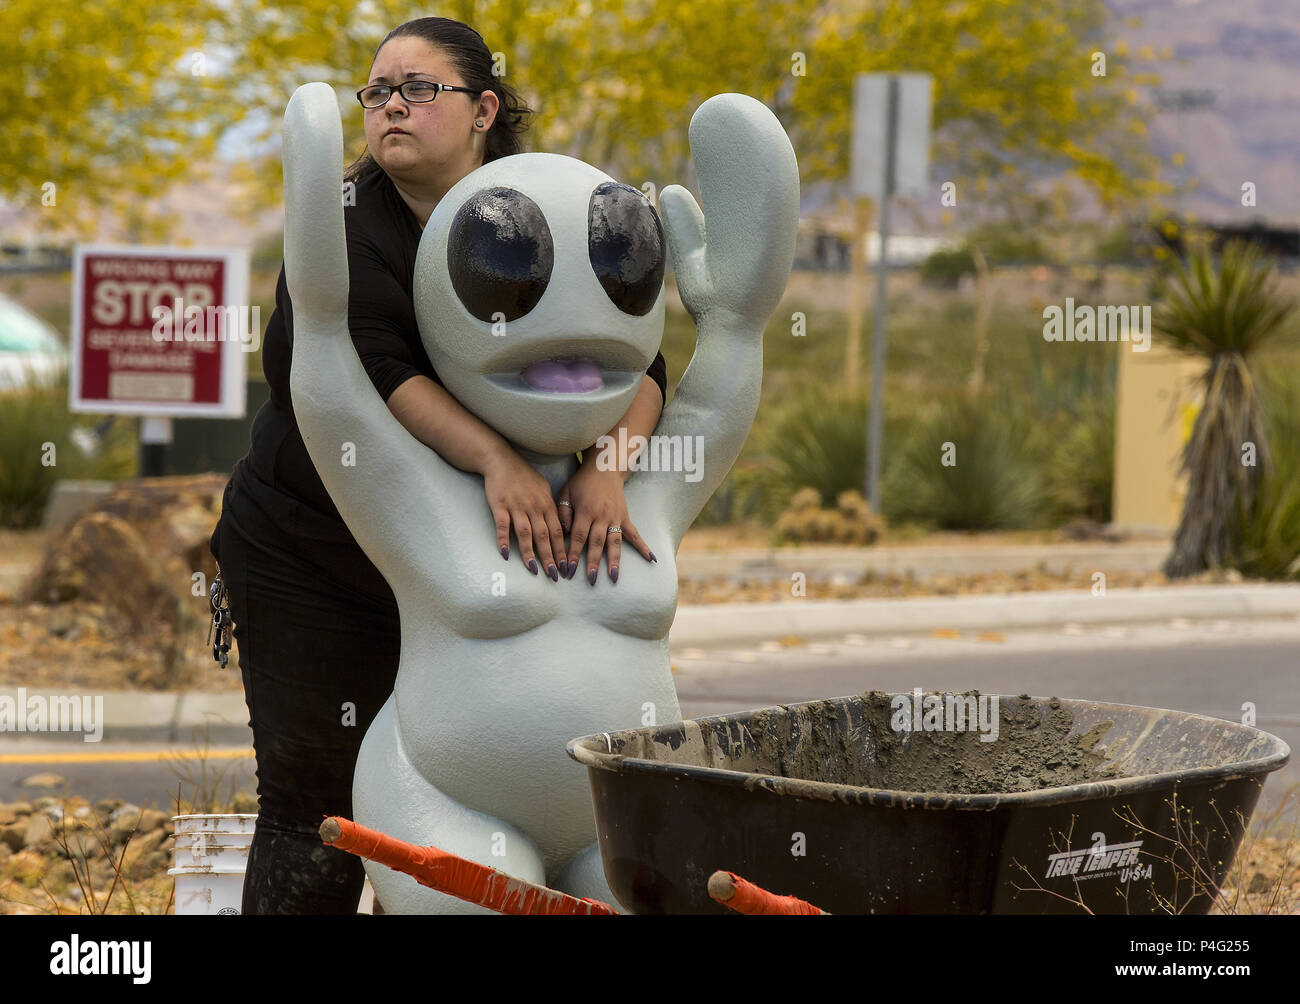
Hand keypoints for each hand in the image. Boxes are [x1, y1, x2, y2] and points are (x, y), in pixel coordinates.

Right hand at [482, 448, 565, 580]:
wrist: (501, 460)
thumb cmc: (523, 476)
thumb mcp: (543, 489)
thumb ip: (551, 509)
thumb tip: (561, 528)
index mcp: (546, 504)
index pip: (558, 531)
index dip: (562, 550)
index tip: (566, 566)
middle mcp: (534, 507)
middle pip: (544, 536)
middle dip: (550, 557)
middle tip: (555, 575)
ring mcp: (516, 507)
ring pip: (525, 534)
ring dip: (530, 553)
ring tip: (533, 570)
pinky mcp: (499, 506)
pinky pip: (503, 525)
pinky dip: (504, 540)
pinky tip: (505, 554)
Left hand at [557, 461, 655, 584]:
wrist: (604, 468)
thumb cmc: (581, 483)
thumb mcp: (566, 493)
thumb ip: (563, 514)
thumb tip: (563, 535)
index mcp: (586, 511)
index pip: (578, 536)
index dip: (573, 554)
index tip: (568, 569)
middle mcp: (602, 516)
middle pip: (597, 543)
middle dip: (593, 562)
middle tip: (590, 580)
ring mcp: (616, 517)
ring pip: (615, 542)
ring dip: (614, 560)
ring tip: (614, 577)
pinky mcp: (625, 517)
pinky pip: (635, 534)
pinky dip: (643, 547)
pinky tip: (651, 559)